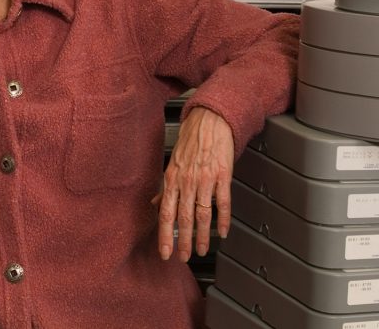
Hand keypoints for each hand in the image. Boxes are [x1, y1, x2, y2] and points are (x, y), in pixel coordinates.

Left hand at [156, 106, 233, 261]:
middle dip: (183, 241)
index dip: (165, 235)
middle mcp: (187, 181)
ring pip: (202, 214)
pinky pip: (223, 202)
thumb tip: (155, 203)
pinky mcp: (222, 175)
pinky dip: (223, 219)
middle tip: (184, 257)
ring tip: (202, 249)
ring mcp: (205, 179)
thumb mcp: (173, 163)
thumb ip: (165, 187)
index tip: (165, 252)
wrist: (210, 121)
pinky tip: (222, 231)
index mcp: (172, 179)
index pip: (166, 213)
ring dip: (202, 235)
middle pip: (184, 218)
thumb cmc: (191, 140)